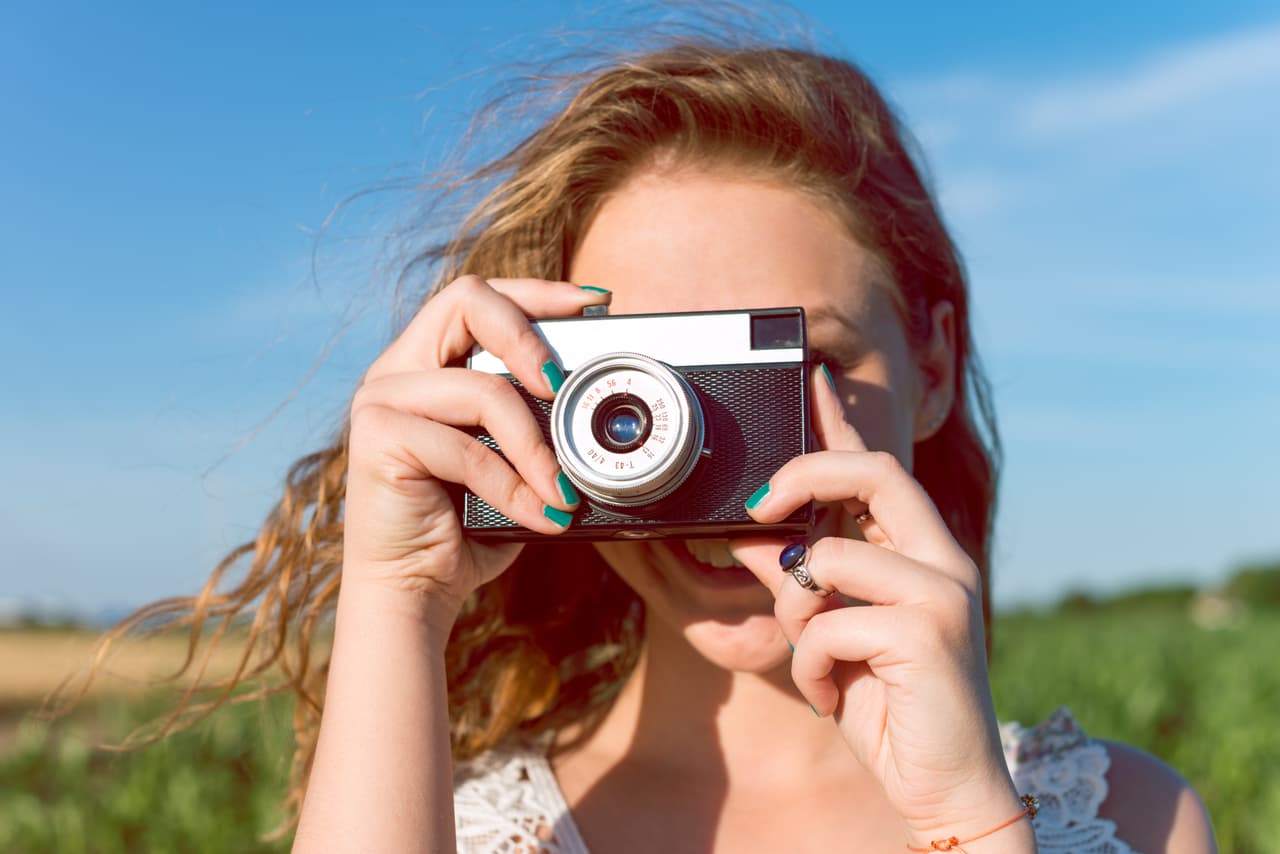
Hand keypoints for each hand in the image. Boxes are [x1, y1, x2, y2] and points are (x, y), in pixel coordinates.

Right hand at [342, 276, 607, 631]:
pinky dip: (514, 488)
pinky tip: (540, 516)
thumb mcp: (513, 459)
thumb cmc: (466, 525)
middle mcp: (397, 368)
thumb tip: (599, 393)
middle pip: (467, 300)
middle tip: (564, 385)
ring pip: (482, 389)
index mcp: (428, 361)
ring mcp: (380, 399)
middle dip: (530, 335)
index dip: (538, 290)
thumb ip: (535, 418)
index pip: (479, 295)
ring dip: (536, 446)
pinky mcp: (375, 439)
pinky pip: (468, 450)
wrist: (414, 589)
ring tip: (564, 491)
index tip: (595, 303)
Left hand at [730, 368, 1026, 846]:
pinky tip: (836, 700)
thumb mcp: (831, 636)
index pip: (877, 470)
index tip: (809, 379)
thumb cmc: (890, 709)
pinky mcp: (929, 631)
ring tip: (819, 667)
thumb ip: (800, 582)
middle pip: (872, 473)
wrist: (945, 787)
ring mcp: (942, 591)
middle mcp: (941, 559)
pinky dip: (810, 668)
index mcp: (921, 553)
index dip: (840, 423)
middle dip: (803, 476)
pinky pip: (826, 624)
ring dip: (798, 621)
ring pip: (827, 561)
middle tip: (756, 507)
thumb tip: (749, 536)